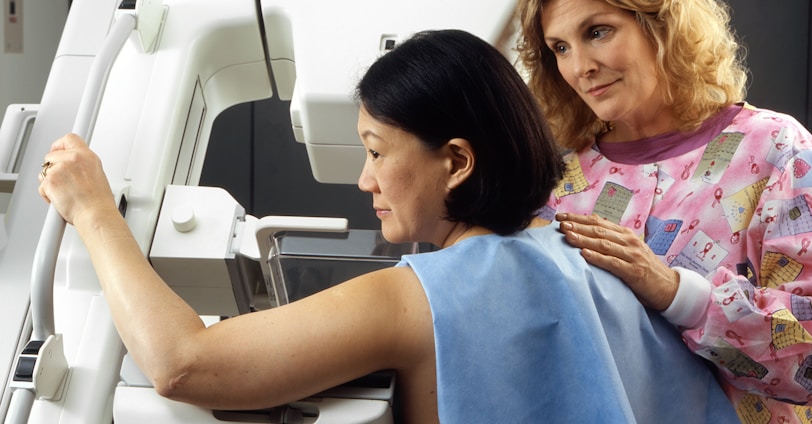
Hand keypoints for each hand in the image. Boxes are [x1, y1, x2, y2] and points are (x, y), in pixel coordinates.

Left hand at [38, 133, 116, 225]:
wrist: (95, 215)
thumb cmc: (98, 202)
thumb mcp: (97, 175)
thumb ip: (82, 166)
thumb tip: (72, 167)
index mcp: (88, 156)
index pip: (69, 138)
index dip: (60, 145)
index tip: (58, 151)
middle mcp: (74, 159)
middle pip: (51, 155)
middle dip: (52, 167)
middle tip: (62, 181)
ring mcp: (61, 169)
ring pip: (44, 171)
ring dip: (50, 182)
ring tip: (65, 193)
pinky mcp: (50, 180)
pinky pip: (41, 185)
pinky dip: (47, 194)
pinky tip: (60, 199)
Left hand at [556, 213, 678, 310]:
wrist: (670, 287)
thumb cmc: (645, 269)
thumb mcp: (629, 251)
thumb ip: (612, 243)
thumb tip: (585, 237)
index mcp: (626, 235)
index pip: (598, 222)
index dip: (578, 218)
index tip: (561, 217)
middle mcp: (629, 241)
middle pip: (598, 230)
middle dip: (577, 226)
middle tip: (559, 224)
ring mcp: (632, 256)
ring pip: (603, 244)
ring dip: (583, 239)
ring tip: (567, 235)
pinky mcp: (634, 272)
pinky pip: (613, 263)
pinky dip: (597, 258)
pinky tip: (583, 254)